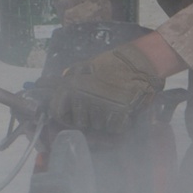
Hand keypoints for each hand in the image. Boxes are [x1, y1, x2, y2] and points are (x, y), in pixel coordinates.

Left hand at [48, 41, 162, 134]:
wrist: (138, 63)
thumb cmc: (111, 65)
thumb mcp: (86, 66)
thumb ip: (70, 76)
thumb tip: (55, 81)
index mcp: (70, 86)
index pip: (58, 113)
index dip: (67, 116)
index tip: (76, 112)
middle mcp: (82, 97)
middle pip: (80, 123)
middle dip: (89, 118)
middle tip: (100, 104)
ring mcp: (100, 106)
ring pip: (98, 127)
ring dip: (105, 120)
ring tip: (112, 104)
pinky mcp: (119, 113)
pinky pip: (114, 128)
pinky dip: (119, 123)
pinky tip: (122, 109)